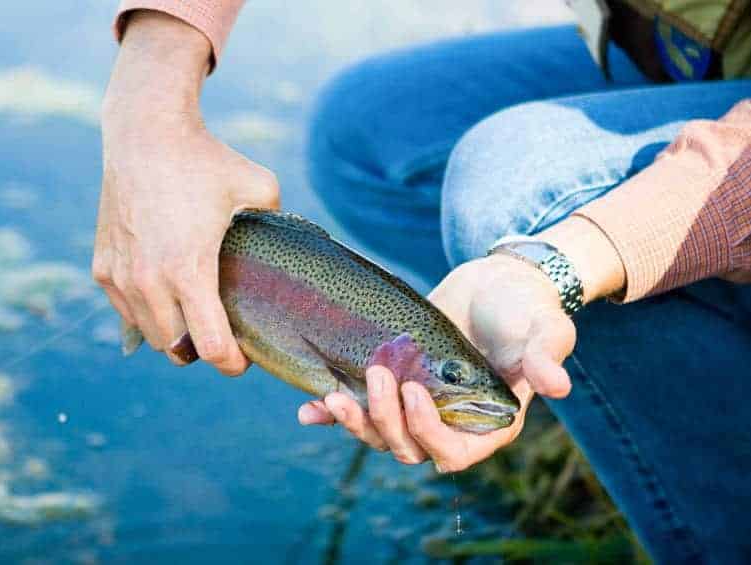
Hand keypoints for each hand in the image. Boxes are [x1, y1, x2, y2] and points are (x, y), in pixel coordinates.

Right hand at [92, 11, 279, 371]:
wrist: (145, 133)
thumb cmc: (205, 160)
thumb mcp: (260, 186)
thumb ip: (281, 221)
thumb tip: (297, 244)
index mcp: (188, 271)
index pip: (212, 348)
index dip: (232, 364)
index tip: (245, 359)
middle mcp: (149, 281)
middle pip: (178, 350)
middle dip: (204, 351)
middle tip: (224, 335)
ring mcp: (121, 277)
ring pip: (151, 336)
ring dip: (174, 336)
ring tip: (197, 320)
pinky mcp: (102, 266)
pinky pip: (126, 312)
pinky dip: (147, 314)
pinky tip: (167, 298)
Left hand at [297, 255, 575, 471]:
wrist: (495, 282)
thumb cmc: (526, 307)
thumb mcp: (545, 327)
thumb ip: (547, 355)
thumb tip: (558, 386)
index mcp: (490, 423)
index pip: (456, 452)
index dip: (429, 434)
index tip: (415, 392)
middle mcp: (450, 422)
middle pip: (408, 448)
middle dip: (385, 421)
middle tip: (377, 374)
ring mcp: (419, 405)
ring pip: (380, 435)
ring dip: (355, 423)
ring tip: (333, 396)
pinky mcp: (394, 384)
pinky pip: (360, 410)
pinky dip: (332, 416)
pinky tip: (309, 410)